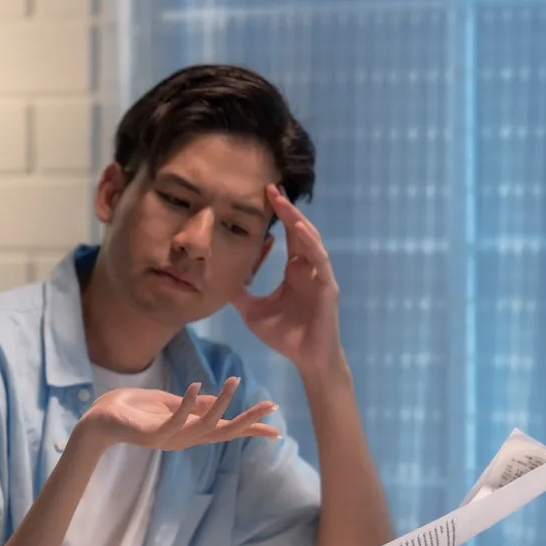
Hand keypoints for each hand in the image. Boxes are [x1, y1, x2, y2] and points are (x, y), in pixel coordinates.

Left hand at [80, 376, 278, 449]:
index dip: (251, 429)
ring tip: (235, 381)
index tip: (277, 428)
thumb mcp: (169, 403)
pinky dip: (188, 404)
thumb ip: (193, 404)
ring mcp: (169, 438)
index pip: (227, 430)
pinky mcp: (152, 434)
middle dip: (248, 420)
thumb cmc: (133, 410)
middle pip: (224, 432)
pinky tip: (197, 386)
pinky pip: (175, 421)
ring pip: (204, 426)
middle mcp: (184, 439)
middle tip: (271, 406)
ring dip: (223, 404)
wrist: (99, 420)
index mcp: (190, 431)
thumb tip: (219, 399)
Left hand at [232, 185, 343, 372]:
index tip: (262, 196)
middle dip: (285, 209)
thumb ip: (240, 293)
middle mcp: (309, 268)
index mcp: (295, 271)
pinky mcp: (328, 286)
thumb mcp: (252, 311)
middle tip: (269, 187)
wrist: (307, 358)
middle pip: (298, 231)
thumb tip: (218, 279)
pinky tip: (298, 230)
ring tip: (282, 202)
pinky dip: (310, 244)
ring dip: (296, 220)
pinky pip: (320, 260)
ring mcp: (320, 275)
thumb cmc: (285, 336)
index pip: (287, 237)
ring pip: (310, 240)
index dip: (277, 217)